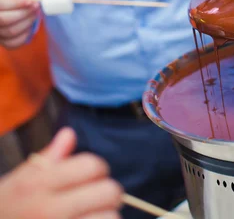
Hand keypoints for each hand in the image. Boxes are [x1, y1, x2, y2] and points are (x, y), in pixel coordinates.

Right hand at [0, 0, 38, 48]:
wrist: (7, 5)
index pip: (1, 5)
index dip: (17, 3)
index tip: (32, 1)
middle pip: (4, 20)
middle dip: (24, 14)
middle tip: (36, 7)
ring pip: (11, 31)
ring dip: (27, 23)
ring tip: (34, 14)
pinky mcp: (3, 42)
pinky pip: (14, 43)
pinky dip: (25, 34)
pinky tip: (28, 25)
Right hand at [0, 128, 122, 218]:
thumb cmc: (7, 210)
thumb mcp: (18, 183)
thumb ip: (46, 159)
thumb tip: (69, 134)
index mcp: (36, 185)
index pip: (91, 165)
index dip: (97, 169)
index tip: (91, 178)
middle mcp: (47, 209)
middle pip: (109, 191)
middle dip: (108, 194)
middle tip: (98, 201)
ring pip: (111, 217)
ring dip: (107, 217)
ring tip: (93, 217)